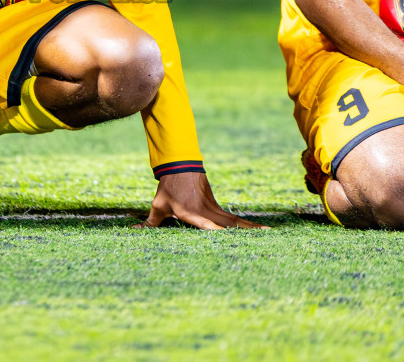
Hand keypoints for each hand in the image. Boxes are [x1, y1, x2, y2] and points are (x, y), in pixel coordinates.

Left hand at [138, 172, 263, 229]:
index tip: (227, 236)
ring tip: (270, 234)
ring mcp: (214, 208)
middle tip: (266, 236)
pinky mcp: (216, 206)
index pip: (206, 224)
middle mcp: (206, 212)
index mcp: (192, 213)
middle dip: (247, 232)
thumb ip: (149, 223)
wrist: (179, 167)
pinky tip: (259, 230)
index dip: (216, 230)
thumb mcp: (158, 206)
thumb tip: (134, 231)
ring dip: (251, 228)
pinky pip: (232, 219)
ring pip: (234, 222)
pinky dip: (245, 225)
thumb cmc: (167, 189)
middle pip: (229, 224)